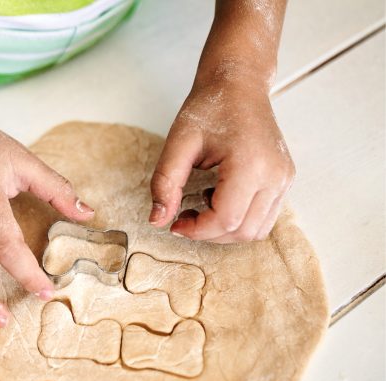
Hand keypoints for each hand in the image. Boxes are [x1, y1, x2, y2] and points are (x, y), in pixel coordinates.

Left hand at [148, 78, 294, 242]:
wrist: (238, 85)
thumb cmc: (210, 107)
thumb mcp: (178, 142)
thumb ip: (165, 183)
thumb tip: (157, 220)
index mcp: (251, 164)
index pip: (226, 219)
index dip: (196, 230)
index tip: (174, 223)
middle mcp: (276, 175)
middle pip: (244, 231)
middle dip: (209, 233)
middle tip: (183, 217)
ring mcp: (284, 179)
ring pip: (257, 230)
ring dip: (224, 229)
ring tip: (202, 205)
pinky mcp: (284, 180)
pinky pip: (263, 217)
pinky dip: (238, 219)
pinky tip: (218, 198)